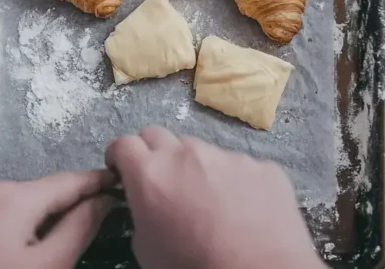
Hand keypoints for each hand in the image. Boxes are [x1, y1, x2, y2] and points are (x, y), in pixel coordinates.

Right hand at [106, 127, 324, 268]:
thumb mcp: (146, 248)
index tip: (123, 171)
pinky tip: (244, 211)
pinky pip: (240, 167)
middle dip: (154, 154)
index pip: (124, 144)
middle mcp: (188, 154)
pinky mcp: (263, 166)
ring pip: (202, 151)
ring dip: (197, 168)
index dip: (120, 157)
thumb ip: (141, 211)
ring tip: (210, 202)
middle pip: (159, 136)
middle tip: (162, 183)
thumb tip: (148, 201)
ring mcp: (229, 156)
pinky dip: (235, 182)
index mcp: (152, 173)